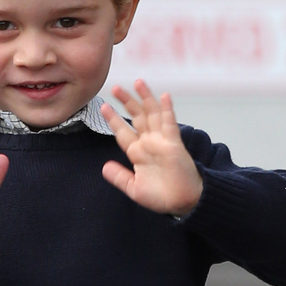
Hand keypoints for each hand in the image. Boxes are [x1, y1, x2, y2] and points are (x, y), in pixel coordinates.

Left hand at [100, 81, 202, 215]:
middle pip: (136, 117)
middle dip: (126, 102)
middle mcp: (149, 143)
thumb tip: (104, 167)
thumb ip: (119, 177)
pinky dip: (167, 109)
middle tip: (115, 88)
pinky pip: (170, 123)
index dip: (114, 119)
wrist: (181, 203)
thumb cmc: (160, 197)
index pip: (123, 132)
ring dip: (145, 98)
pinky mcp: (174, 144)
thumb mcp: (134, 188)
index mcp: (138, 153)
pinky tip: (164, 96)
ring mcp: (162, 141)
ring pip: (152, 114)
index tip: (104, 107)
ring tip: (137, 82)